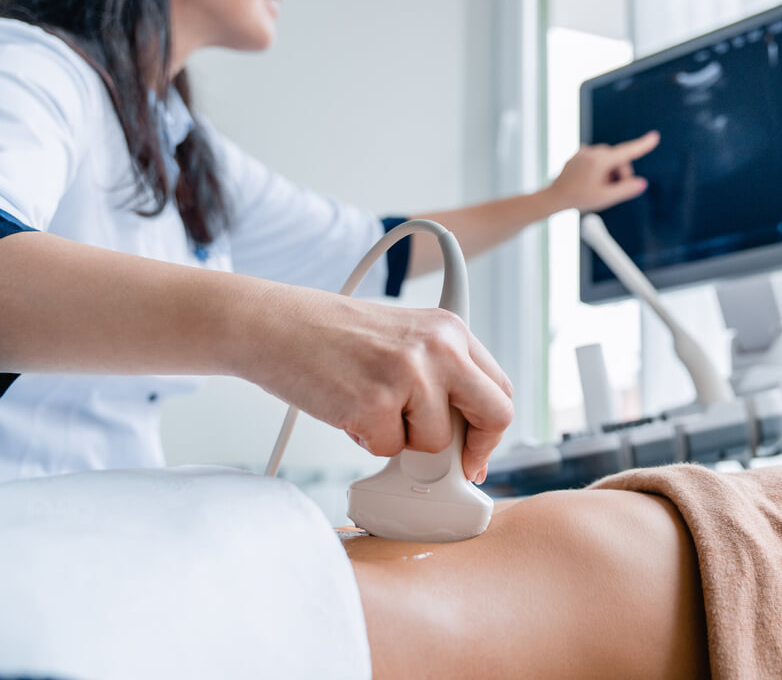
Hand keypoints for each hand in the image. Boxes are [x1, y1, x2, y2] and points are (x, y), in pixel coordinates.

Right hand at [244, 291, 513, 481]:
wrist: (273, 324)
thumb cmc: (332, 337)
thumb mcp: (404, 339)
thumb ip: (440, 377)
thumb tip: (466, 440)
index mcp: (450, 330)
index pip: (499, 388)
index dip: (490, 430)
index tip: (474, 453)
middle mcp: (439, 347)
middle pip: (494, 416)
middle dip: (473, 450)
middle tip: (447, 465)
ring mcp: (409, 374)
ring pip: (435, 442)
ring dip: (401, 440)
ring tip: (368, 406)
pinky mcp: (375, 403)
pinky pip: (389, 449)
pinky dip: (367, 440)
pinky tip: (347, 408)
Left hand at [547, 130, 659, 211]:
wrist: (554, 197)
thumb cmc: (578, 199)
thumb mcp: (605, 198)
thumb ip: (626, 190)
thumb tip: (642, 183)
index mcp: (600, 161)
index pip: (627, 152)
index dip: (643, 145)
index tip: (655, 137)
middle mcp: (592, 152)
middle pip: (618, 159)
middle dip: (620, 174)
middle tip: (612, 191)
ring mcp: (584, 152)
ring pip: (608, 159)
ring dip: (609, 172)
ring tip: (598, 188)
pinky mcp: (578, 154)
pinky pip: (596, 159)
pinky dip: (599, 169)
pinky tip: (589, 181)